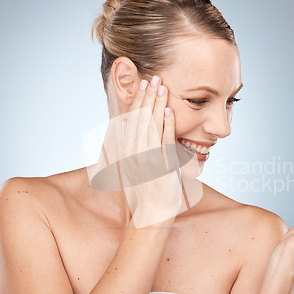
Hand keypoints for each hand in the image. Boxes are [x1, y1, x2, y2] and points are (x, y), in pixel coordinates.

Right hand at [91, 76, 182, 227]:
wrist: (152, 215)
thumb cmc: (145, 191)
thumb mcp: (133, 166)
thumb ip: (129, 147)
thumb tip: (123, 127)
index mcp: (127, 152)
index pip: (132, 121)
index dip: (138, 102)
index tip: (142, 86)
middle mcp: (134, 154)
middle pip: (140, 119)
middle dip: (147, 97)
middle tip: (153, 78)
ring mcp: (147, 160)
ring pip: (151, 127)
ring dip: (157, 106)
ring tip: (161, 87)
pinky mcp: (161, 166)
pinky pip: (164, 142)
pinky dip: (167, 125)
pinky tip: (170, 111)